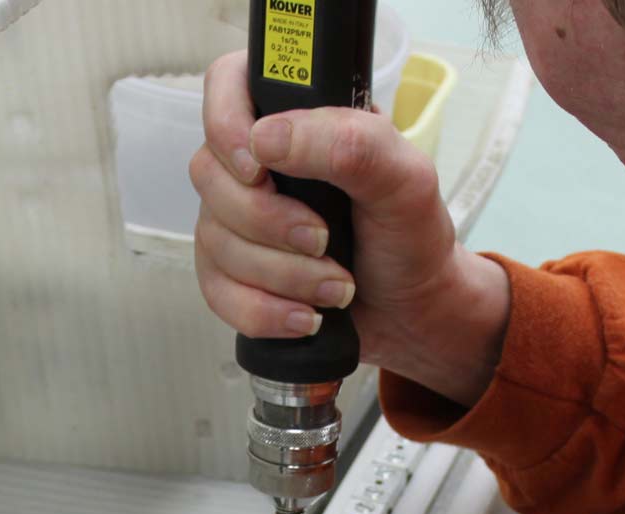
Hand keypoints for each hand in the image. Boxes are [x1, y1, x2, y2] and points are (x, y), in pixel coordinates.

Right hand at [190, 50, 509, 405]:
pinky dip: (265, 311)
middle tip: (325, 241)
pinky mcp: (231, 275)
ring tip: (337, 286)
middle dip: (269, 224)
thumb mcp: (404, 181)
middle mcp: (256, 166)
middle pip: (210, 176)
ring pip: (214, 241)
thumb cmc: (410, 237)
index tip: (260, 168)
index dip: (226, 126)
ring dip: (282, 276)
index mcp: (297, 120)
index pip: (227, 86)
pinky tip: (305, 316)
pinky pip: (217, 293)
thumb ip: (348, 145)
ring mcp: (235, 221)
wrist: (414, 310)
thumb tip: (266, 139)